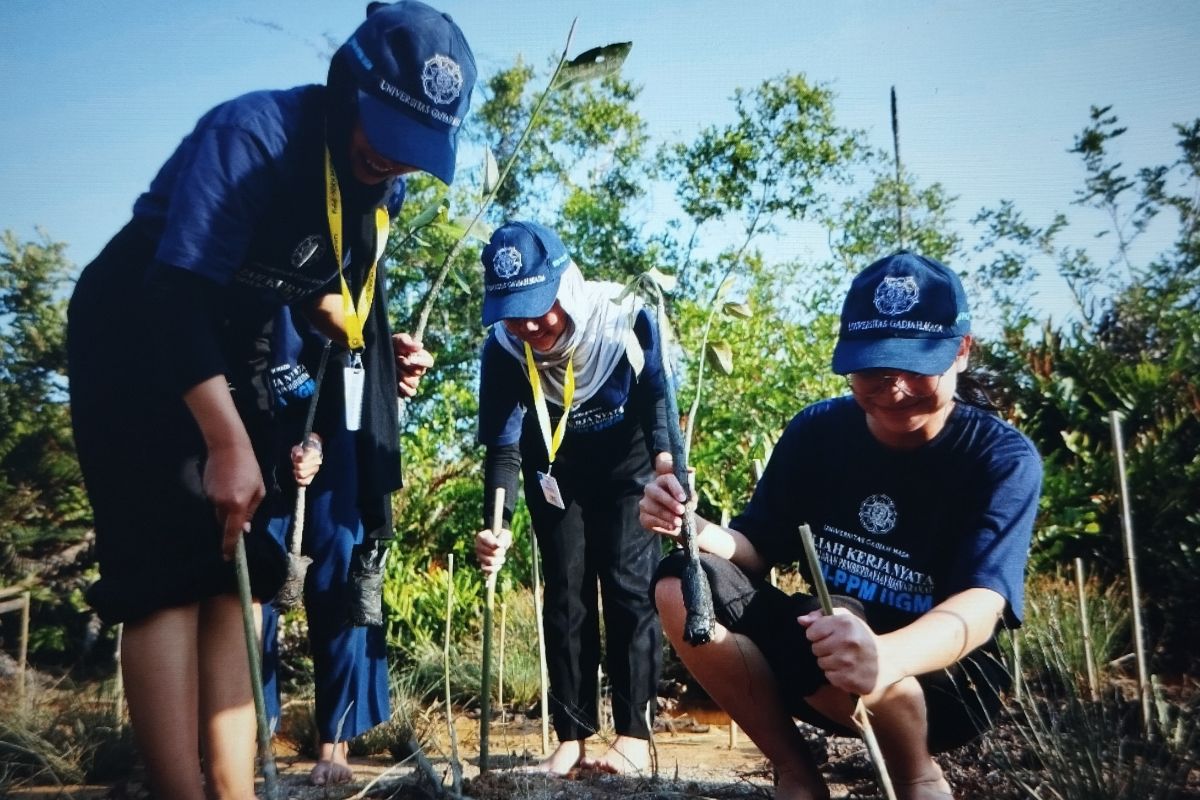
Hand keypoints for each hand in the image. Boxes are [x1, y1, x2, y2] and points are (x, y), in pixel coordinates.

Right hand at [204, 441, 265, 560]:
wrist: (228, 446)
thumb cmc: (249, 467)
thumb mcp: (258, 490)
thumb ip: (252, 511)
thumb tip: (244, 530)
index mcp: (237, 504)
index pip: (232, 531)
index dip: (230, 546)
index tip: (227, 557)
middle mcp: (221, 503)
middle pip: (224, 522)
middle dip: (231, 522)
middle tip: (240, 509)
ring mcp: (210, 497)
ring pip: (219, 511)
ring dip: (227, 508)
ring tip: (235, 488)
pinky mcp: (205, 490)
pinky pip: (214, 501)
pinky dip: (220, 498)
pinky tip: (227, 483)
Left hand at [290, 434, 322, 485]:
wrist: (309, 453)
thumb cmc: (302, 450)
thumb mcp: (298, 447)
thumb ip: (297, 450)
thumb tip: (299, 455)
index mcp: (314, 453)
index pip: (302, 460)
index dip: (296, 459)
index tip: (295, 458)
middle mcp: (317, 462)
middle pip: (301, 468)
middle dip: (295, 465)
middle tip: (295, 463)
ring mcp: (315, 470)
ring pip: (302, 475)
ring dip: (296, 472)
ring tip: (296, 469)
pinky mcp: (313, 477)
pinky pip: (306, 482)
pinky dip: (300, 481)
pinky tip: (297, 477)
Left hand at [392, 332, 433, 397]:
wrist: (374, 357)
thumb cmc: (389, 346)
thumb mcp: (396, 340)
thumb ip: (407, 341)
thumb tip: (420, 346)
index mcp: (419, 357)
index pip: (429, 361)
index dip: (422, 361)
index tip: (410, 358)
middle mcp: (416, 370)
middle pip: (419, 372)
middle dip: (406, 365)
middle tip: (396, 359)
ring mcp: (411, 380)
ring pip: (414, 383)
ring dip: (402, 375)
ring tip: (393, 369)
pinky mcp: (404, 389)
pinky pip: (411, 393)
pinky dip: (405, 388)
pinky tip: (397, 383)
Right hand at [475, 526, 512, 575]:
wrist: (500, 542)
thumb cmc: (502, 536)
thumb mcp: (504, 534)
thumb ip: (502, 539)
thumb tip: (498, 545)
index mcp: (481, 536)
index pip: (492, 544)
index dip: (500, 546)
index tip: (501, 544)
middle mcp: (477, 546)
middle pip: (493, 553)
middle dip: (501, 553)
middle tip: (503, 550)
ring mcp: (479, 556)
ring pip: (491, 562)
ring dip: (500, 560)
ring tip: (502, 557)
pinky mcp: (482, 564)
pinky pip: (486, 570)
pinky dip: (494, 569)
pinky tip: (499, 565)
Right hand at [639, 452, 687, 538]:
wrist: (680, 521)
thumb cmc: (685, 504)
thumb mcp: (690, 496)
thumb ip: (690, 486)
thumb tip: (691, 470)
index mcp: (663, 480)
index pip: (668, 479)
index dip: (675, 488)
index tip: (683, 498)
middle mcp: (651, 489)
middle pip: (657, 492)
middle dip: (669, 502)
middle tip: (681, 511)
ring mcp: (645, 503)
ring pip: (653, 508)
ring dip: (668, 516)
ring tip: (679, 522)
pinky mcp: (643, 517)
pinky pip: (651, 520)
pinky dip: (663, 524)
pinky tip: (673, 527)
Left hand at [798, 608, 885, 698]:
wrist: (887, 660)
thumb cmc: (861, 636)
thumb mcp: (846, 619)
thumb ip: (821, 616)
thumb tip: (800, 620)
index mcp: (845, 623)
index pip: (811, 632)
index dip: (818, 634)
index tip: (829, 636)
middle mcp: (847, 642)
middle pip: (815, 649)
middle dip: (824, 649)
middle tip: (839, 649)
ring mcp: (849, 662)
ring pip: (821, 663)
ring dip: (830, 662)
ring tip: (845, 659)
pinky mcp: (851, 679)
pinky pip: (830, 677)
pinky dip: (836, 675)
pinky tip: (848, 670)